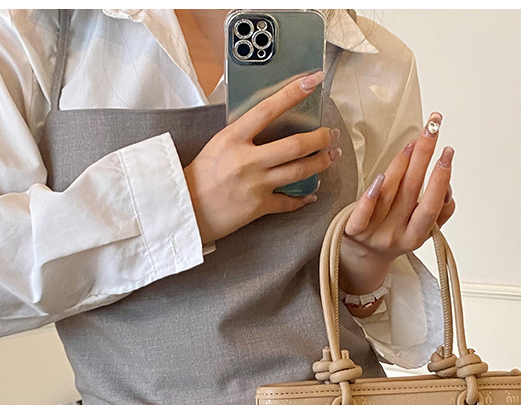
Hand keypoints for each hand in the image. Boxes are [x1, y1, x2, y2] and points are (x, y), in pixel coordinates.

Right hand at [183, 70, 340, 244]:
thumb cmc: (202, 174)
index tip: (314, 79)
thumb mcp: (218, 143)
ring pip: (299, 171)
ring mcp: (255, 185)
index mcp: (233, 138)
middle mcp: (247, 160)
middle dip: (320, 138)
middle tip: (331, 134)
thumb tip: (271, 116)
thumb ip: (244, 132)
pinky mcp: (259, 207)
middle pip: (294, 145)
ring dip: (321, 162)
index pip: (268, 109)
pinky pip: (289, 202)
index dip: (293, 92)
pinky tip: (313, 193)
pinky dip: (304, 198)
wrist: (188, 209)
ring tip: (333, 155)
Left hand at [342, 112, 455, 267]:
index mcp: (416, 235)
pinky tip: (380, 176)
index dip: (440, 179)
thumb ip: (438, 212)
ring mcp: (374, 232)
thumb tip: (447, 188)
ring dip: (402, 164)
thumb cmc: (394, 235)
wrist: (363, 257)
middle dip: (424, 156)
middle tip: (433, 128)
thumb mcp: (420, 229)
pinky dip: (371, 196)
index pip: (431, 206)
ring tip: (414, 141)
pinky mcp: (353, 229)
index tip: (447, 152)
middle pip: (411, 191)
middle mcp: (396, 234)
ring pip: (390, 193)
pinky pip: (362, 213)